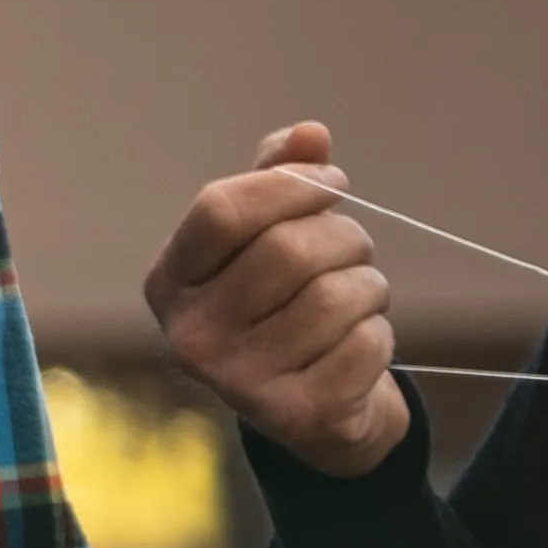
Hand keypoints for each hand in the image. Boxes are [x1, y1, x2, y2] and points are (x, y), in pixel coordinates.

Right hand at [147, 121, 412, 476]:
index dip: (289, 184)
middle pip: (290, 249)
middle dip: (344, 237)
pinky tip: (356, 346)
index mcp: (168, 283)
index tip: (332, 182)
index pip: (221, 209)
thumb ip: (279, 182)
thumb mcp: (266, 241)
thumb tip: (311, 134)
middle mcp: (189, 334)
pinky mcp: (294, 414)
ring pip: (338, 296)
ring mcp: (237, 379)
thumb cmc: (285, 306)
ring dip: (369, 287)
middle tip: (352, 249)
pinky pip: (367, 344)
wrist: (307, 411)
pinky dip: (379, 336)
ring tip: (357, 300)